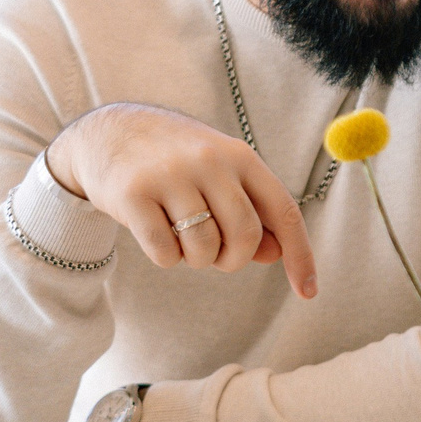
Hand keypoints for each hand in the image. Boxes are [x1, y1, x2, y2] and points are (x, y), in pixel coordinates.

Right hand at [45, 103, 316, 297]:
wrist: (111, 131)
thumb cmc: (178, 162)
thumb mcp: (221, 176)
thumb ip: (251, 212)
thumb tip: (276, 254)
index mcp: (240, 156)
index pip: (284, 212)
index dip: (299, 254)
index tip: (309, 291)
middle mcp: (210, 161)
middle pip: (245, 236)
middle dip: (233, 260)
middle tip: (215, 255)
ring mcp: (171, 175)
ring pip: (204, 249)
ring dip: (196, 259)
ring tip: (181, 236)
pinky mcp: (134, 194)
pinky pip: (165, 254)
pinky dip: (165, 258)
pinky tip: (155, 233)